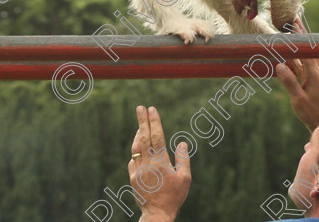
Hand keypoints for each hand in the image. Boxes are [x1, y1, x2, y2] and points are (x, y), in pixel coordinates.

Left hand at [128, 106, 191, 221]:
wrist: (157, 214)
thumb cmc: (174, 196)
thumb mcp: (185, 178)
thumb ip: (183, 158)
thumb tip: (182, 142)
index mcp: (161, 162)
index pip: (156, 136)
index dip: (154, 121)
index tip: (152, 109)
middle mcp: (148, 164)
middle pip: (144, 137)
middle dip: (142, 120)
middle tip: (140, 107)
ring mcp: (138, 170)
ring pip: (136, 147)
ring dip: (138, 134)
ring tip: (140, 125)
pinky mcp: (133, 178)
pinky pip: (133, 160)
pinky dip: (136, 152)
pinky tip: (139, 148)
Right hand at [274, 19, 318, 131]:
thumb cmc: (310, 112)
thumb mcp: (297, 98)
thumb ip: (289, 82)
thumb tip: (279, 65)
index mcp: (314, 74)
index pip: (307, 51)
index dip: (300, 37)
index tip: (294, 24)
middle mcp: (316, 72)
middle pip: (308, 48)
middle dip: (301, 34)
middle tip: (293, 20)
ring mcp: (314, 76)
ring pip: (306, 55)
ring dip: (298, 43)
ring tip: (290, 32)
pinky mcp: (311, 80)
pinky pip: (302, 64)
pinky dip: (296, 56)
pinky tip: (289, 52)